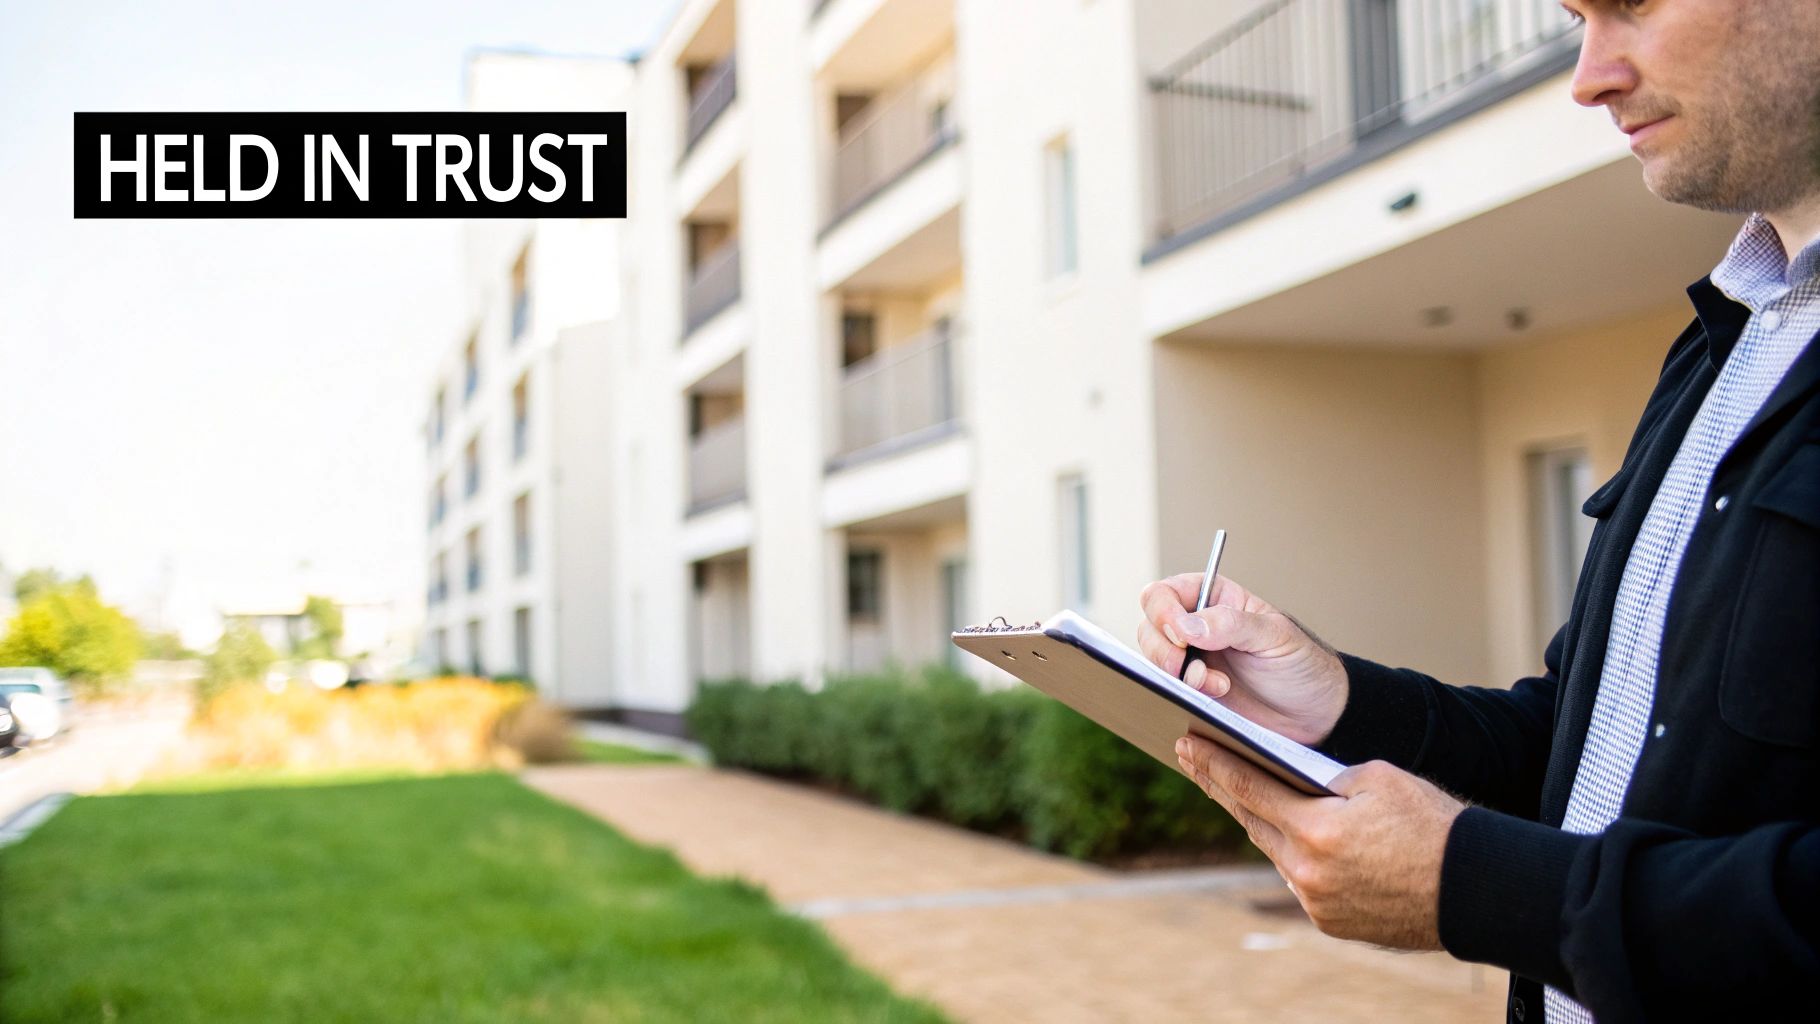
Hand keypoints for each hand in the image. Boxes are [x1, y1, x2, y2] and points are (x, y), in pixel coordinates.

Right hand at [1137, 573, 1347, 745]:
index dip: (1163, 612)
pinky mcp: (1192, 692)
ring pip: (1152, 659)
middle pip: (1149, 626)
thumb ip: (1231, 624)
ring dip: (1176, 675)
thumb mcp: (1275, 636)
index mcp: (1214, 599)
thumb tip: (1186, 625)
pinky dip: (1179, 694)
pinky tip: (1211, 697)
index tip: (1182, 636)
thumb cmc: (1302, 665)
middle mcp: (1195, 626)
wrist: (1317, 715)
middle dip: (1165, 650)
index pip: (1165, 593)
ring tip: (1216, 687)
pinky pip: (1164, 688)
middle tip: (1192, 669)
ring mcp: (1191, 660)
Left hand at [1174, 734, 1464, 950]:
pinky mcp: (1329, 921)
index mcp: (1316, 830)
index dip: (1214, 764)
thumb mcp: (1378, 779)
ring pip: (1274, 852)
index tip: (1187, 744)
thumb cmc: (1433, 824)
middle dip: (1221, 788)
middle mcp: (1307, 872)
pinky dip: (1293, 855)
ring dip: (1259, 822)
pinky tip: (1285, 834)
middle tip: (1193, 761)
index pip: (1249, 788)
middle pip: (1251, 821)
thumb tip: (1293, 779)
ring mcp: (1316, 902)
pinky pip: (1299, 880)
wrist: (1476, 888)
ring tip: (1236, 792)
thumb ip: (1325, 777)